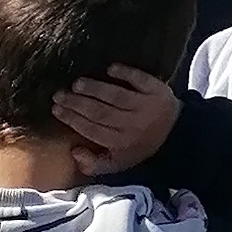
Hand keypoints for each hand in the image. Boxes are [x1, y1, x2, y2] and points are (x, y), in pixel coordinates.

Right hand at [49, 63, 180, 177]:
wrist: (176, 133)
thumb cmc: (139, 146)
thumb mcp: (118, 163)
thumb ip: (94, 164)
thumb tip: (74, 152)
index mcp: (120, 143)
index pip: (91, 129)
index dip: (72, 119)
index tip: (56, 108)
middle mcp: (132, 124)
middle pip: (100, 112)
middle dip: (76, 103)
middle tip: (59, 94)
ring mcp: (145, 106)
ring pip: (116, 96)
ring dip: (95, 88)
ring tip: (77, 83)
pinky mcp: (157, 90)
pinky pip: (140, 80)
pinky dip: (125, 73)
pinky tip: (110, 68)